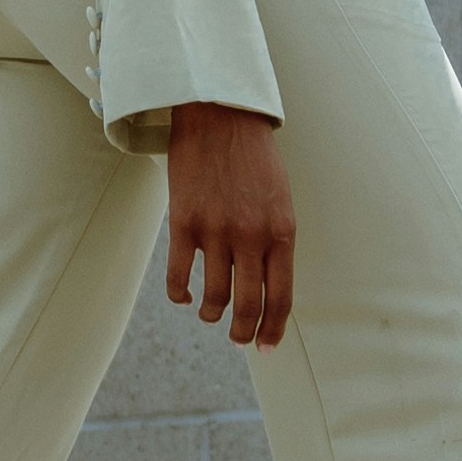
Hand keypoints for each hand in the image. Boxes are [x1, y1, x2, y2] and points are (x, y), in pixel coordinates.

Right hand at [165, 101, 294, 347]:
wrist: (220, 115)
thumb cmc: (254, 156)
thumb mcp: (280, 198)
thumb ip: (275, 240)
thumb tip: (267, 283)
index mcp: (282, 232)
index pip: (281, 297)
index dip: (273, 328)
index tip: (266, 344)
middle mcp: (251, 237)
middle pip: (247, 305)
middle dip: (242, 331)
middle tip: (238, 338)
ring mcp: (216, 232)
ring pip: (214, 297)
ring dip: (212, 315)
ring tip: (211, 314)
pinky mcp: (183, 224)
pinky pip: (179, 277)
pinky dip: (180, 296)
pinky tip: (184, 297)